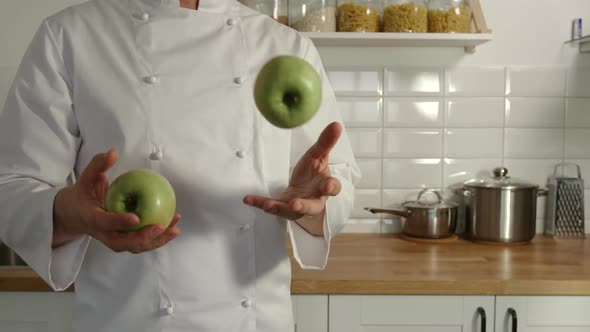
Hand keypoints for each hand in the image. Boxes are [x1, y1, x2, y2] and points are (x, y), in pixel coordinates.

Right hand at [52, 149, 180, 252]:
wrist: (73, 214)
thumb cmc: (83, 194)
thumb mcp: (86, 178)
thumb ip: (98, 165)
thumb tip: (113, 152)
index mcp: (91, 218)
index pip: (104, 222)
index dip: (119, 222)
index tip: (136, 218)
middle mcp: (102, 233)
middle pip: (122, 242)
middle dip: (142, 238)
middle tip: (160, 227)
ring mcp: (113, 238)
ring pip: (134, 246)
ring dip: (155, 241)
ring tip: (174, 229)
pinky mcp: (123, 240)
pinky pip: (140, 243)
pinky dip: (157, 238)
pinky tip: (173, 227)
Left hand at [243, 122, 341, 235]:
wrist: (305, 193)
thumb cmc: (313, 175)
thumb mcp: (318, 157)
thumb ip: (326, 143)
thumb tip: (337, 124)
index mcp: (324, 186)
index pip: (333, 188)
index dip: (331, 187)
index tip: (327, 186)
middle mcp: (313, 200)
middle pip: (312, 207)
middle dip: (304, 206)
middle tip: (295, 204)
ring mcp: (297, 207)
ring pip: (289, 211)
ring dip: (279, 208)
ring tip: (268, 206)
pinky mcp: (282, 208)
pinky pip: (270, 206)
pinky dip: (258, 202)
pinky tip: (248, 199)